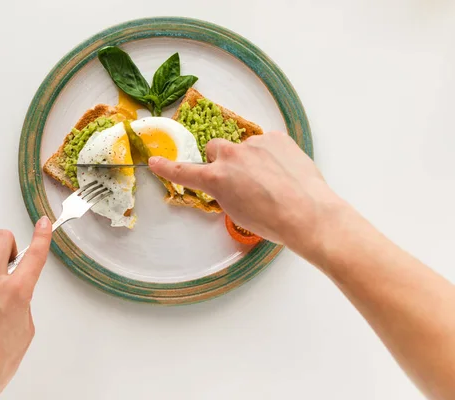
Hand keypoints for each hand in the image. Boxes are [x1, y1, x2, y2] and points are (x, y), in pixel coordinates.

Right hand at [149, 132, 341, 252]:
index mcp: (217, 179)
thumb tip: (229, 183)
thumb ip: (224, 192)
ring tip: (272, 179)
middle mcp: (230, 156)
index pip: (185, 172)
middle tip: (239, 177)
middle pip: (215, 148)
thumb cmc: (272, 222)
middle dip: (222, 159)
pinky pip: (266, 142)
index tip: (155, 161)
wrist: (308, 213)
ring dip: (251, 158)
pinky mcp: (276, 137)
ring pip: (244, 146)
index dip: (167, 167)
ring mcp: (254, 144)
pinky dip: (271, 153)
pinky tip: (284, 170)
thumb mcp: (237, 212)